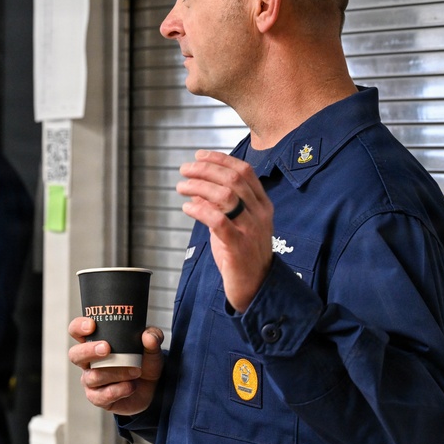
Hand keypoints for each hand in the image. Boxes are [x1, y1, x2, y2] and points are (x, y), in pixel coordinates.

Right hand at [68, 316, 163, 415]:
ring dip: (116, 373)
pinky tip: (130, 386)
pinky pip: (100, 396)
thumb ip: (153, 337)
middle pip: (75, 354)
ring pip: (93, 376)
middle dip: (88, 350)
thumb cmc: (144, 363)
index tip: (91, 325)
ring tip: (135, 371)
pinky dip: (117, 390)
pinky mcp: (98, 398)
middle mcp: (89, 361)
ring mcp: (91, 380)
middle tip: (107, 348)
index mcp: (96, 342)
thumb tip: (148, 336)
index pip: (77, 331)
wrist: (153, 389)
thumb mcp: (152, 347)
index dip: (78, 327)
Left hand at [177, 149, 273, 312]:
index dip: (220, 159)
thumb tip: (197, 191)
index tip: (199, 156)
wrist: (256, 287)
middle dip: (205, 169)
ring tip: (181, 186)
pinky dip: (200, 210)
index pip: (244, 171)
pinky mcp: (238, 246)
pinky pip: (218, 220)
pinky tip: (187, 208)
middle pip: (233, 179)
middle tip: (185, 169)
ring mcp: (251, 229)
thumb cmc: (243, 255)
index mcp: (262, 205)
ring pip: (226, 196)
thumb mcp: (234, 225)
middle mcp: (259, 214)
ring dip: (199, 186)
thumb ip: (219, 207)